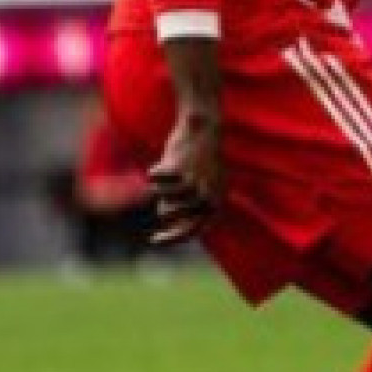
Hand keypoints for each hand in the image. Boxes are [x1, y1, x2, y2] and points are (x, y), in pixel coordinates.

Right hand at [148, 104, 222, 244]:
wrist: (205, 131)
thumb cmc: (199, 162)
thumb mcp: (197, 186)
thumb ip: (186, 204)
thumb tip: (167, 219)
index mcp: (217, 202)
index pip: (194, 230)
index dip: (173, 238)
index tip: (154, 240)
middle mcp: (209, 195)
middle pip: (179, 218)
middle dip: (168, 218)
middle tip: (158, 223)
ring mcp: (196, 183)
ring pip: (168, 201)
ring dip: (160, 193)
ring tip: (158, 184)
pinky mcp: (182, 168)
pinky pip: (159, 180)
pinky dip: (155, 175)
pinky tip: (155, 171)